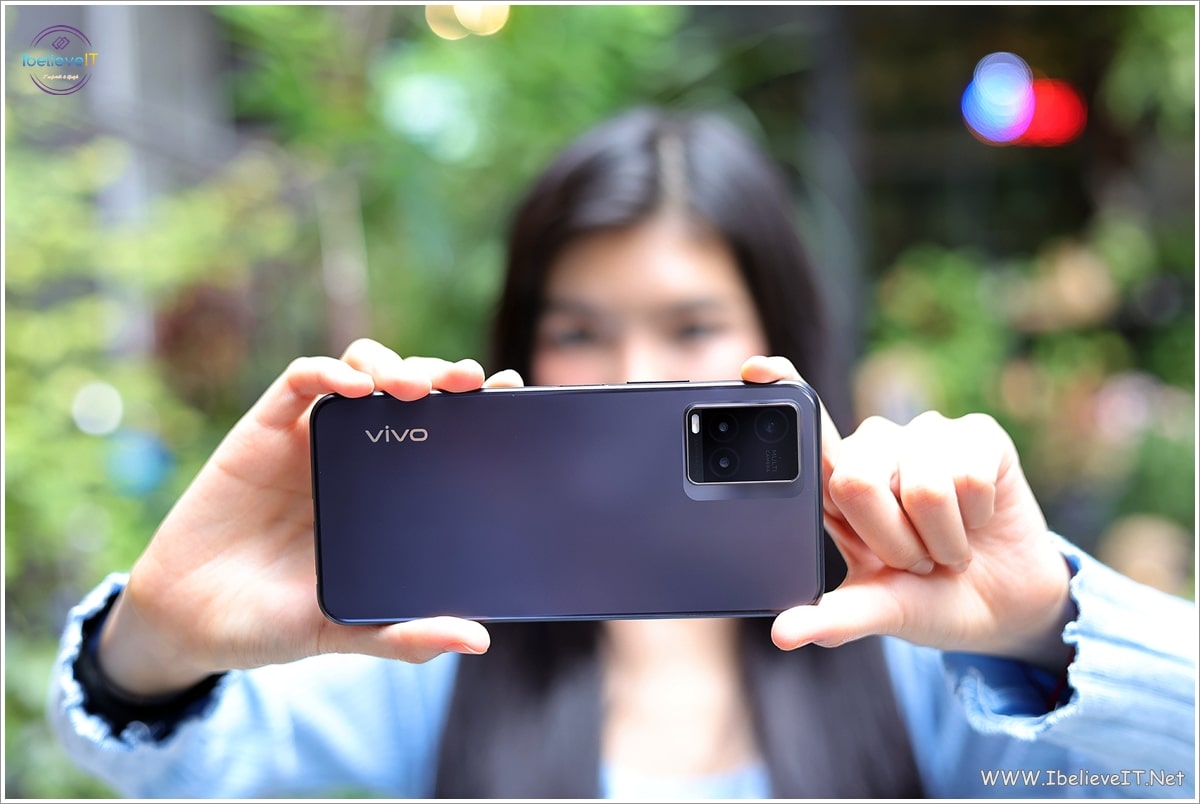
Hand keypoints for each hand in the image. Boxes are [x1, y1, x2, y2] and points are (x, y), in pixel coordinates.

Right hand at [97, 339, 522, 695]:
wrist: (189, 625)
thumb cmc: (273, 623)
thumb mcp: (345, 631)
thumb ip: (404, 635)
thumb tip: (477, 639)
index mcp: (388, 493)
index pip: (442, 434)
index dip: (477, 407)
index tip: (511, 390)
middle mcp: (358, 456)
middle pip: (409, 389)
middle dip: (442, 374)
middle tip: (470, 382)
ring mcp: (311, 440)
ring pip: (361, 370)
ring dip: (390, 365)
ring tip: (413, 386)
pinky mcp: (263, 430)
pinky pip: (299, 381)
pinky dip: (327, 373)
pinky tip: (350, 387)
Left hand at [741, 356, 1074, 672]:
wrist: (1007, 607)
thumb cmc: (930, 599)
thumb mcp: (882, 611)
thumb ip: (834, 618)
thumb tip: (784, 634)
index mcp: (839, 482)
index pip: (805, 427)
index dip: (780, 388)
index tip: (753, 367)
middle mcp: (875, 446)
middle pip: (855, 479)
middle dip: (890, 542)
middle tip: (911, 559)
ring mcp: (926, 434)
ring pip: (921, 486)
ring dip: (939, 539)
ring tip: (946, 545)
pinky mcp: (979, 434)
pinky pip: (968, 479)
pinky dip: (976, 520)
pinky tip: (979, 520)